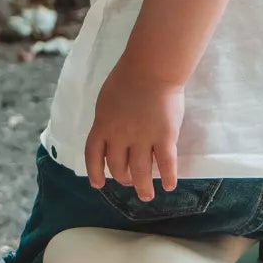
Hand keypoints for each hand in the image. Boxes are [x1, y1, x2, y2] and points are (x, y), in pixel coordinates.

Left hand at [86, 61, 184, 201]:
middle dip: (122, 178)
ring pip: (140, 171)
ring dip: (143, 186)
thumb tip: (109, 134)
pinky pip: (166, 163)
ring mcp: (143, 138)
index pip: (93, 155)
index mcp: (103, 125)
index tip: (98, 184)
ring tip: (146, 195)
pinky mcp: (164, 136)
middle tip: (129, 183)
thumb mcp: (107, 100)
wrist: (151, 67)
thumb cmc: (128, 77)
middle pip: (118, 166)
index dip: (95, 172)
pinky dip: (167, 177)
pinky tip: (169, 186)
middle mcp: (120, 136)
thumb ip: (107, 119)